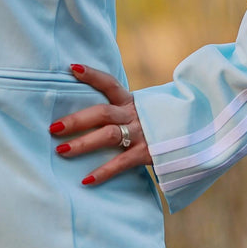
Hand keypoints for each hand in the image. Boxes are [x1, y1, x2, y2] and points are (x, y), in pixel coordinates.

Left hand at [49, 64, 152, 185]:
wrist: (193, 133)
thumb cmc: (156, 123)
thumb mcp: (140, 110)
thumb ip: (120, 109)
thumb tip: (87, 113)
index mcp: (131, 101)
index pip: (109, 83)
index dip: (91, 75)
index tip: (71, 68)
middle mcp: (134, 114)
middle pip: (102, 112)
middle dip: (77, 120)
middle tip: (53, 128)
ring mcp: (141, 133)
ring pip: (108, 135)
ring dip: (83, 143)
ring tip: (61, 151)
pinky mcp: (147, 152)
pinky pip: (122, 162)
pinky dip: (104, 172)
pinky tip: (86, 179)